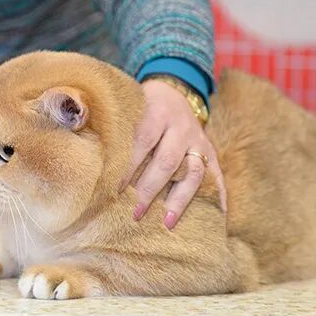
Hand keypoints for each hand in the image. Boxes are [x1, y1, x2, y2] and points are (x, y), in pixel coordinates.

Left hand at [123, 79, 226, 229]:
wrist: (173, 92)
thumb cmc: (142, 108)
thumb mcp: (131, 109)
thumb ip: (120, 131)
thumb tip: (96, 164)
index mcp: (158, 113)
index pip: (142, 141)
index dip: (130, 166)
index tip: (115, 190)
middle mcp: (181, 127)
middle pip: (168, 161)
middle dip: (151, 189)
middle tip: (136, 213)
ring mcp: (199, 140)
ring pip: (193, 172)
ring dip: (180, 199)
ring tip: (168, 223)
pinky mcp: (211, 151)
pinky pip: (217, 175)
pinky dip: (219, 196)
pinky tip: (217, 215)